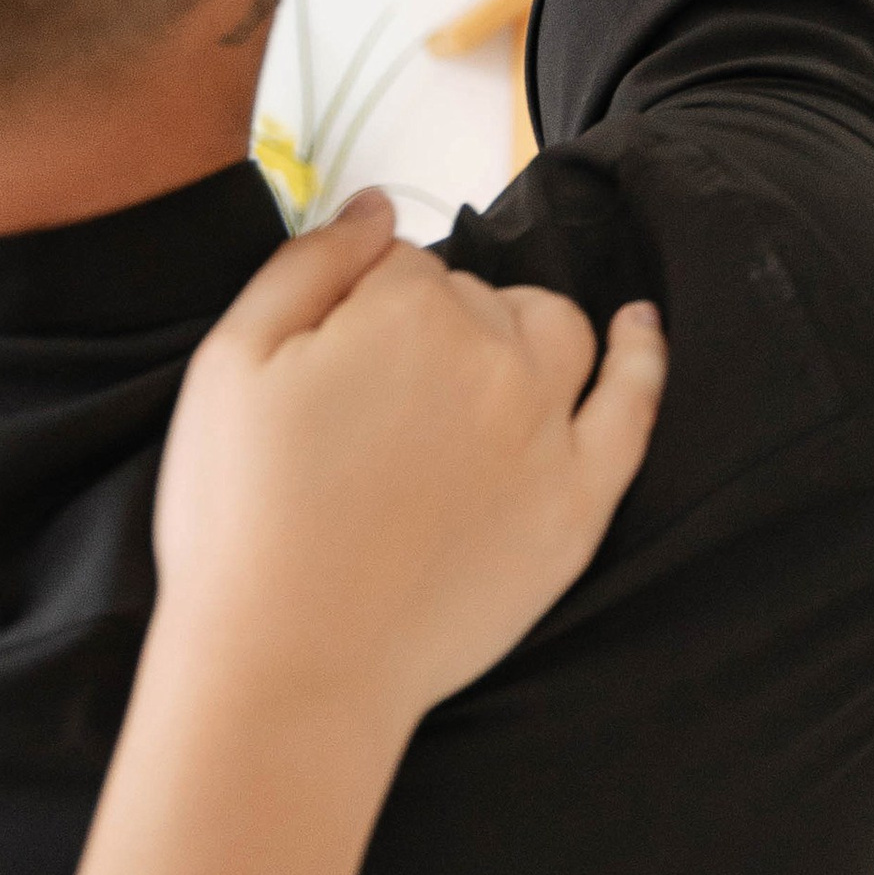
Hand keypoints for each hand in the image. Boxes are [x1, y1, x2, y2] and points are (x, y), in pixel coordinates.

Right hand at [151, 193, 664, 756]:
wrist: (290, 668)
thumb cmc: (242, 516)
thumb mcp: (230, 361)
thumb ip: (309, 262)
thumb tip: (378, 206)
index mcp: (405, 310)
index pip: (398, 266)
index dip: (357, 309)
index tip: (327, 369)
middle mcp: (494, 355)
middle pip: (474, 298)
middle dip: (430, 323)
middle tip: (371, 406)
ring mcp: (548, 432)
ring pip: (555, 331)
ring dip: (518, 328)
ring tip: (472, 370)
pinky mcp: (578, 506)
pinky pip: (633, 408)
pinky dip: (643, 357)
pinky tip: (641, 328)